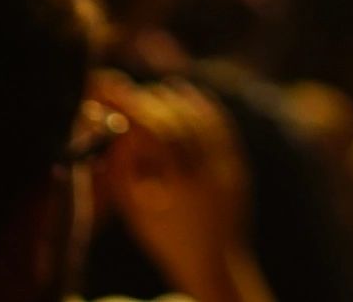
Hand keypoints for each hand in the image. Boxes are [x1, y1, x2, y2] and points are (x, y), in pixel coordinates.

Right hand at [94, 74, 251, 301]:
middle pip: (176, 121)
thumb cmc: (165, 238)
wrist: (215, 260)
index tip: (114, 93)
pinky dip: (204, 106)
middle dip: (151, 103)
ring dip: (175, 100)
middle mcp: (206, 173)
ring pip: (200, 120)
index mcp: (178, 186)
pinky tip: (187, 93)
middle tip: (130, 93)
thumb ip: (120, 171)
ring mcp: (226, 167)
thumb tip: (113, 131)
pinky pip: (221, 125)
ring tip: (155, 91)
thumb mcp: (134, 210)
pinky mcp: (238, 163)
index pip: (153, 131)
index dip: (132, 107)